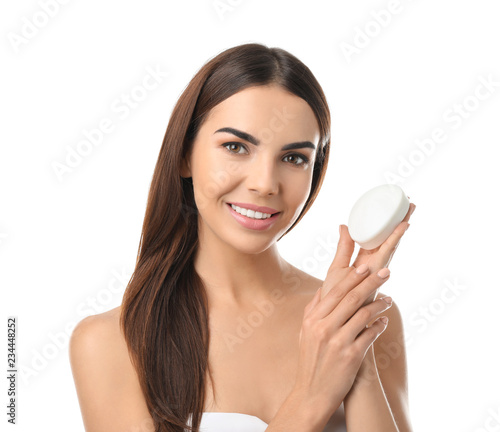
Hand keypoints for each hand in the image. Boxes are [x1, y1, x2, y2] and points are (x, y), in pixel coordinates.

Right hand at [293, 238, 394, 418]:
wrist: (312, 394)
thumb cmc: (310, 361)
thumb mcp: (304, 332)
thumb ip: (313, 309)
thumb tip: (324, 288)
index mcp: (313, 319)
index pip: (336, 292)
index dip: (352, 278)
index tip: (365, 267)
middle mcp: (324, 328)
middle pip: (352, 298)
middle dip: (371, 282)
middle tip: (386, 272)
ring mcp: (338, 342)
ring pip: (364, 314)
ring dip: (380, 304)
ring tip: (389, 299)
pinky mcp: (351, 356)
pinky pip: (370, 334)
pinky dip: (379, 325)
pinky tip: (384, 321)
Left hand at [321, 201, 415, 305]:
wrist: (336, 318)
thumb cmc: (336, 296)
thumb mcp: (338, 266)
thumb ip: (344, 247)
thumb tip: (344, 224)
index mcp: (365, 260)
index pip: (379, 238)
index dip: (387, 224)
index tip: (394, 207)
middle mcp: (374, 263)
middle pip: (390, 238)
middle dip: (399, 221)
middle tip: (409, 202)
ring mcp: (378, 268)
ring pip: (392, 244)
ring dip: (401, 227)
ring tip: (409, 210)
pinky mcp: (377, 273)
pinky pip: (387, 253)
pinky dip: (394, 239)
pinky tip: (401, 227)